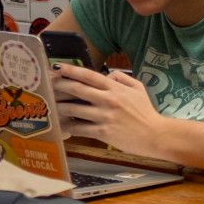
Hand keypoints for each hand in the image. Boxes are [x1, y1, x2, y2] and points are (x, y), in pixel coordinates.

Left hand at [51, 65, 168, 159]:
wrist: (155, 135)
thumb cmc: (146, 112)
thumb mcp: (138, 89)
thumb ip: (122, 78)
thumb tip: (108, 74)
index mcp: (115, 88)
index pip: (89, 75)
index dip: (71, 70)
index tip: (57, 67)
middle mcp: (107, 100)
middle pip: (77, 89)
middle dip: (60, 86)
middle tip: (48, 85)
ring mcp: (104, 116)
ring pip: (74, 109)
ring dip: (60, 107)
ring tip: (51, 105)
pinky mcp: (103, 132)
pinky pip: (80, 128)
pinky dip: (69, 127)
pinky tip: (62, 126)